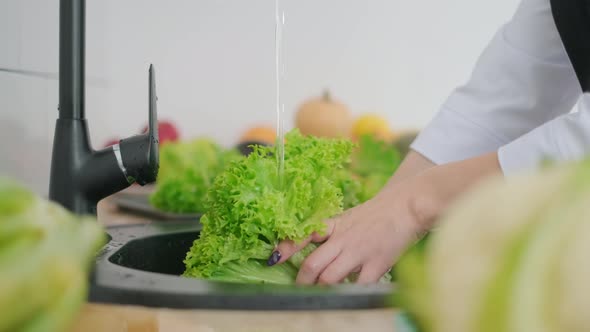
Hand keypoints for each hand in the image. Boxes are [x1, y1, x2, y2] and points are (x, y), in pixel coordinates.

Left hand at [266, 151, 500, 284]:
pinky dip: (351, 293)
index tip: (274, 258)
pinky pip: (358, 285)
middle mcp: (342, 238)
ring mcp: (358, 251)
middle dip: (302, 281)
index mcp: (334, 225)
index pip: (303, 234)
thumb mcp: (349, 218)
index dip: (286, 247)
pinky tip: (350, 293)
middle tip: (299, 290)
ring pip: (330, 278)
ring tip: (320, 296)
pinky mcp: (376, 263)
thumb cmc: (377, 214)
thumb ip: (332, 233)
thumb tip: (317, 251)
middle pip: (313, 264)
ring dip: (321, 289)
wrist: (407, 206)